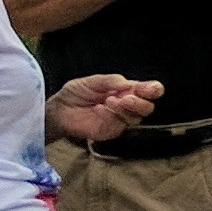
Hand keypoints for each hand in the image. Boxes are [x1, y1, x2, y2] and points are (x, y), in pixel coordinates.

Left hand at [44, 73, 162, 145]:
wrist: (58, 110)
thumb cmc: (75, 94)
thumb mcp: (92, 81)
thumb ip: (111, 81)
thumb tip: (130, 84)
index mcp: (126, 91)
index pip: (148, 91)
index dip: (153, 89)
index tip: (149, 88)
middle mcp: (127, 105)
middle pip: (148, 106)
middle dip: (142, 101)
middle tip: (127, 96)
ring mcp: (120, 119)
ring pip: (139, 117)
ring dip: (129, 107)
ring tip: (111, 101)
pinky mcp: (112, 130)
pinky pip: (123, 125)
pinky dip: (117, 115)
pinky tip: (104, 108)